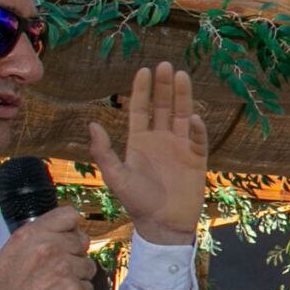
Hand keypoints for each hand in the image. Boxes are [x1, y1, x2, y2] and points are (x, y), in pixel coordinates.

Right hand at [0, 206, 93, 289]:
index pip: (69, 215)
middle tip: (53, 276)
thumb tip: (64, 233)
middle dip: (74, 258)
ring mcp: (62, 269)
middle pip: (82, 242)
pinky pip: (89, 289)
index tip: (66, 241)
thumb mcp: (9, 255)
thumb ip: (36, 240)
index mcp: (30, 235)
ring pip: (88, 267)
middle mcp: (48, 247)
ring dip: (76, 279)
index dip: (71, 230)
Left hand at [91, 64, 209, 245]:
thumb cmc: (137, 202)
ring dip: (183, 96)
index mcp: (140, 141)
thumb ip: (104, 151)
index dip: (142, 90)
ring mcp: (180, 147)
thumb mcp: (116, 177)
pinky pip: (198, 139)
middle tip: (166, 65)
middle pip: (163, 106)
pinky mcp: (197, 158)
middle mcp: (160, 139)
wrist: (163, 225)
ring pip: (183, 115)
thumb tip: (92, 124)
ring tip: (182, 76)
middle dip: (164, 86)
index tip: (144, 70)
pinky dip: (197, 128)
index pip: (141, 109)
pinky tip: (193, 118)